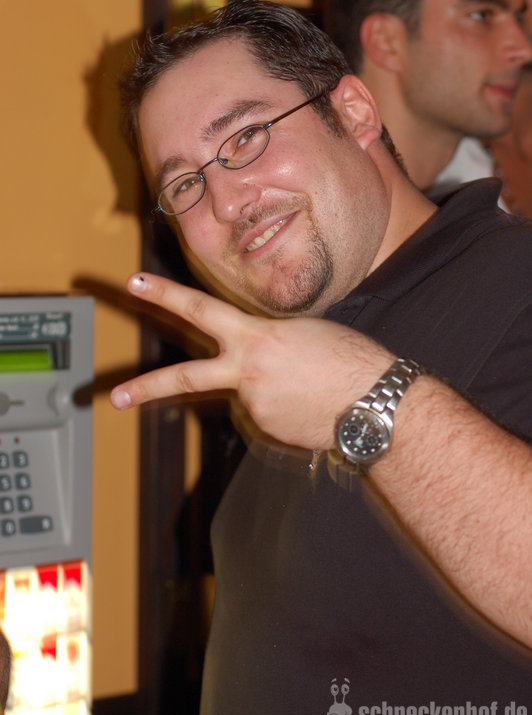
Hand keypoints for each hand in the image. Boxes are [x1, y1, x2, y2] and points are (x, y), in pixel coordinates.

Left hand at [110, 273, 394, 449]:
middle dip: (145, 387)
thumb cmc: (350, 360)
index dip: (165, 294)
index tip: (136, 283)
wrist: (374, 405)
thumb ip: (268, 341)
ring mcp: (252, 405)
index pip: (200, 309)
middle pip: (185, 378)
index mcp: (255, 336)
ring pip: (246, 396)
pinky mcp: (265, 430)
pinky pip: (265, 415)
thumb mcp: (304, 332)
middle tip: (113, 396)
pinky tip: (309, 406)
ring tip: (312, 388)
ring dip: (271, 392)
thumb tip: (255, 360)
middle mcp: (246, 371)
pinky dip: (282, 410)